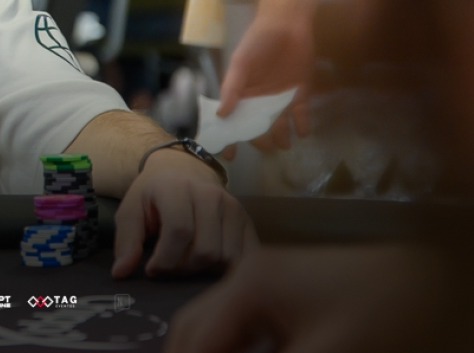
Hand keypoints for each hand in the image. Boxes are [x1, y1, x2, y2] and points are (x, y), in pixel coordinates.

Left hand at [112, 149, 254, 278]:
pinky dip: (227, 269)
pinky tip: (208, 266)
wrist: (183, 170)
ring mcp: (233, 207)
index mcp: (177, 188)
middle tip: (169, 267)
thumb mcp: (131, 210)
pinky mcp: (248, 221)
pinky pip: (245, 257)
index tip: (152, 269)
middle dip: (183, 268)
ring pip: (227, 258)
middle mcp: (210, 195)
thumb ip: (126, 240)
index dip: (165, 260)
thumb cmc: (154, 194)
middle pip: (205, 251)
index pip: (179, 232)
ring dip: (205, 271)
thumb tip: (120, 273)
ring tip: (186, 263)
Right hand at [164, 245, 453, 352]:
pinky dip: (229, 344)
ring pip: (213, 321)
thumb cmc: (376, 309)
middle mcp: (246, 274)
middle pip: (193, 323)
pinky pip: (238, 320)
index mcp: (248, 283)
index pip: (195, 335)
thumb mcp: (324, 350)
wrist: (425, 277)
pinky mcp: (279, 288)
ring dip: (208, 348)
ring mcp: (261, 278)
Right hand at [217, 12, 315, 152]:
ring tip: (283, 145)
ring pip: (279, 125)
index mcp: (242, 93)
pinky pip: (301, 115)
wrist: (287, 24)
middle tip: (264, 148)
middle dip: (259, 140)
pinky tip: (302, 132)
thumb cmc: (258, 42)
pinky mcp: (300, 94)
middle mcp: (259, 100)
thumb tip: (221, 114)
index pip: (233, 119)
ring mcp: (280, 98)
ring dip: (281, 137)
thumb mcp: (241, 63)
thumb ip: (232, 88)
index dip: (230, 137)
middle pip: (257, 126)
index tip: (228, 154)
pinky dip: (302, 126)